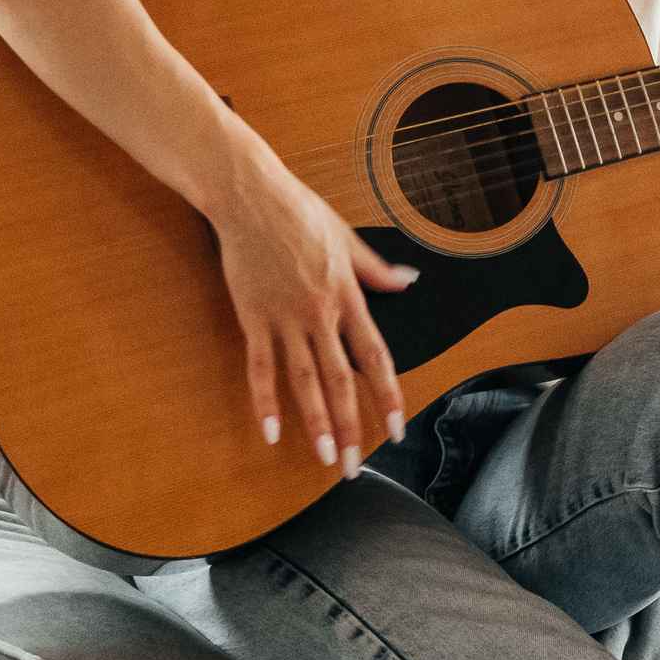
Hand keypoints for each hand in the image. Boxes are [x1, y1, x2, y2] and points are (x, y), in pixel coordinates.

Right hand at [210, 152, 415, 474]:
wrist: (250, 194)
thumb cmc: (299, 211)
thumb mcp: (348, 238)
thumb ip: (377, 269)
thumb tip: (408, 280)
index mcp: (348, 296)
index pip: (375, 357)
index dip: (388, 395)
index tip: (396, 427)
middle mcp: (320, 313)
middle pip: (341, 380)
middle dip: (351, 427)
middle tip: (354, 465)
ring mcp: (285, 317)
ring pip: (304, 381)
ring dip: (316, 423)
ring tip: (324, 458)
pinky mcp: (253, 316)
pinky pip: (259, 367)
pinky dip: (264, 401)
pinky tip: (270, 431)